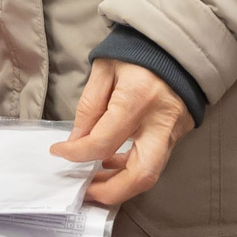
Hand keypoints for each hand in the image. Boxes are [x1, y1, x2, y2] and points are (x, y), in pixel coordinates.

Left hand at [52, 58, 195, 206]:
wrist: (178, 44)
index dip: (76, 153)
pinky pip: (154, 161)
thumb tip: (76, 141)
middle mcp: (161, 122)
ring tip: (92, 179)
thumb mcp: (104, 69)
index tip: (58, 152)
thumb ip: (89, 106)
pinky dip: (130, 168)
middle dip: (110, 191)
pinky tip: (110, 163)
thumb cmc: (136, 51)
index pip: (103, 142)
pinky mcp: (179, 135)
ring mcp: (174, 132)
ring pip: (150, 174)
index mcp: (138, 99)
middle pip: (140, 175)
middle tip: (84, 191)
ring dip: (120, 184)